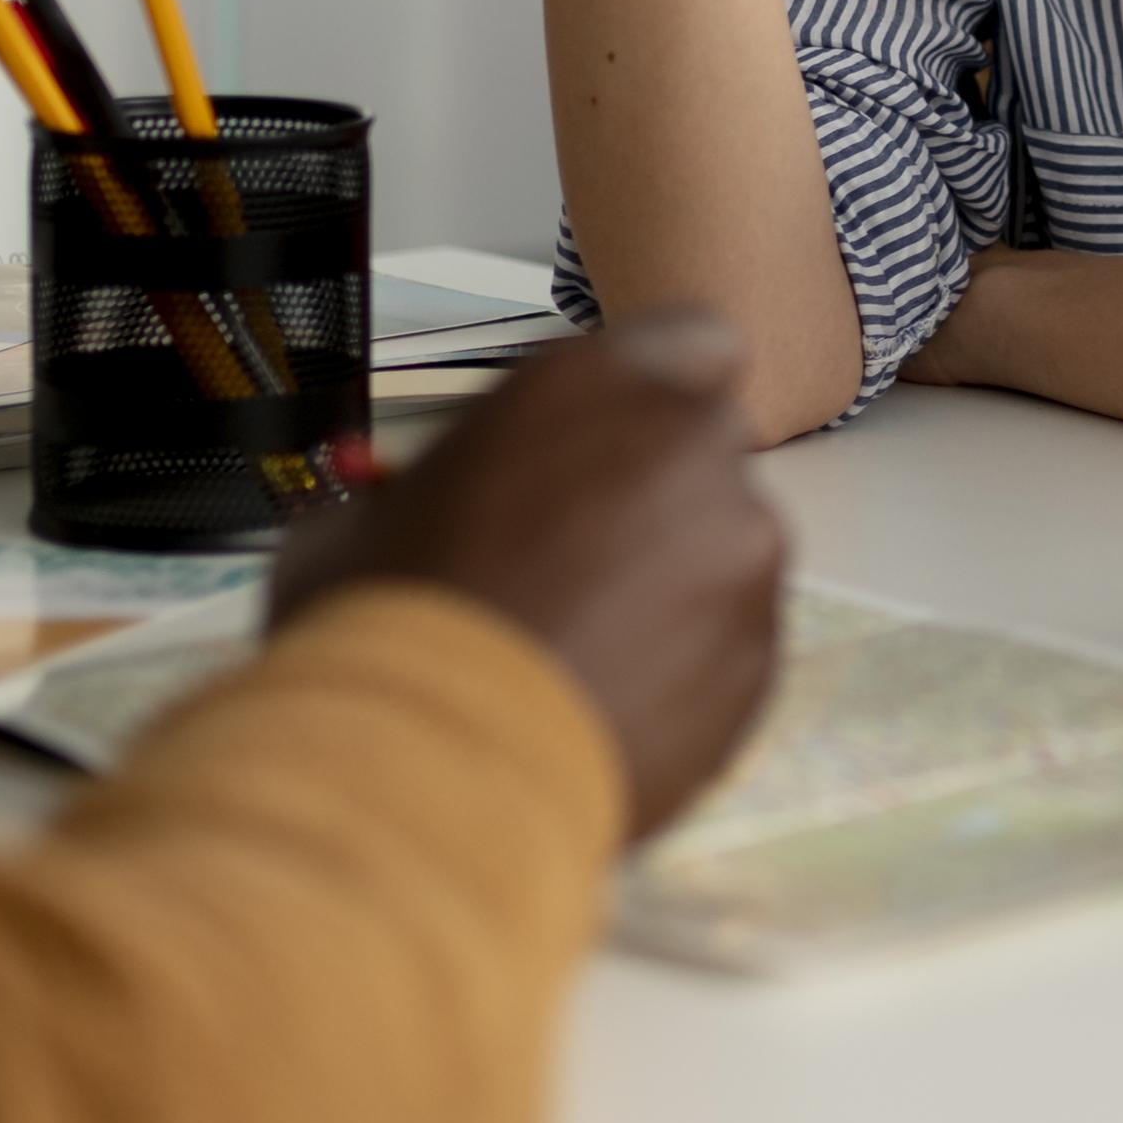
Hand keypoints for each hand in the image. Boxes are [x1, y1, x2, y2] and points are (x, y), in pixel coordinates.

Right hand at [269, 311, 787, 840]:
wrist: (427, 777)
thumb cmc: (381, 633)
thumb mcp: (364, 517)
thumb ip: (434, 482)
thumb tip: (401, 514)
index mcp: (594, 381)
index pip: (686, 344)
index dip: (649, 396)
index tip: (607, 442)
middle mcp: (689, 452)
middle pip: (704, 452)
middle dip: (652, 496)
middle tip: (571, 560)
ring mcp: (738, 560)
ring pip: (724, 553)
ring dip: (671, 587)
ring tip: (575, 650)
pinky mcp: (758, 661)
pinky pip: (733, 647)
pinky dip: (687, 669)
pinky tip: (602, 700)